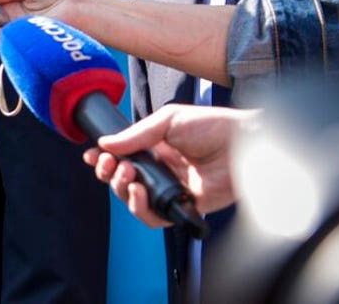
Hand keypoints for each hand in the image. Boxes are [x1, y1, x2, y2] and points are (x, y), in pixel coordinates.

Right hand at [81, 104, 251, 226]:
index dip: (105, 159)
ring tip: (130, 179)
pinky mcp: (184, 207)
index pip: (123, 157)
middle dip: (110, 175)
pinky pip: (156, 217)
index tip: (92, 156)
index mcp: (156, 148)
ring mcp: (171, 190)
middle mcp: (161, 170)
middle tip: (111, 166)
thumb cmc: (213, 127)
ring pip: (135, 201)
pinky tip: (140, 194)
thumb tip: (105, 143)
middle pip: (123, 181)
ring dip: (123, 191)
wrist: (246, 145)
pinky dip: (142, 209)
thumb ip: (137, 134)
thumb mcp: (168, 120)